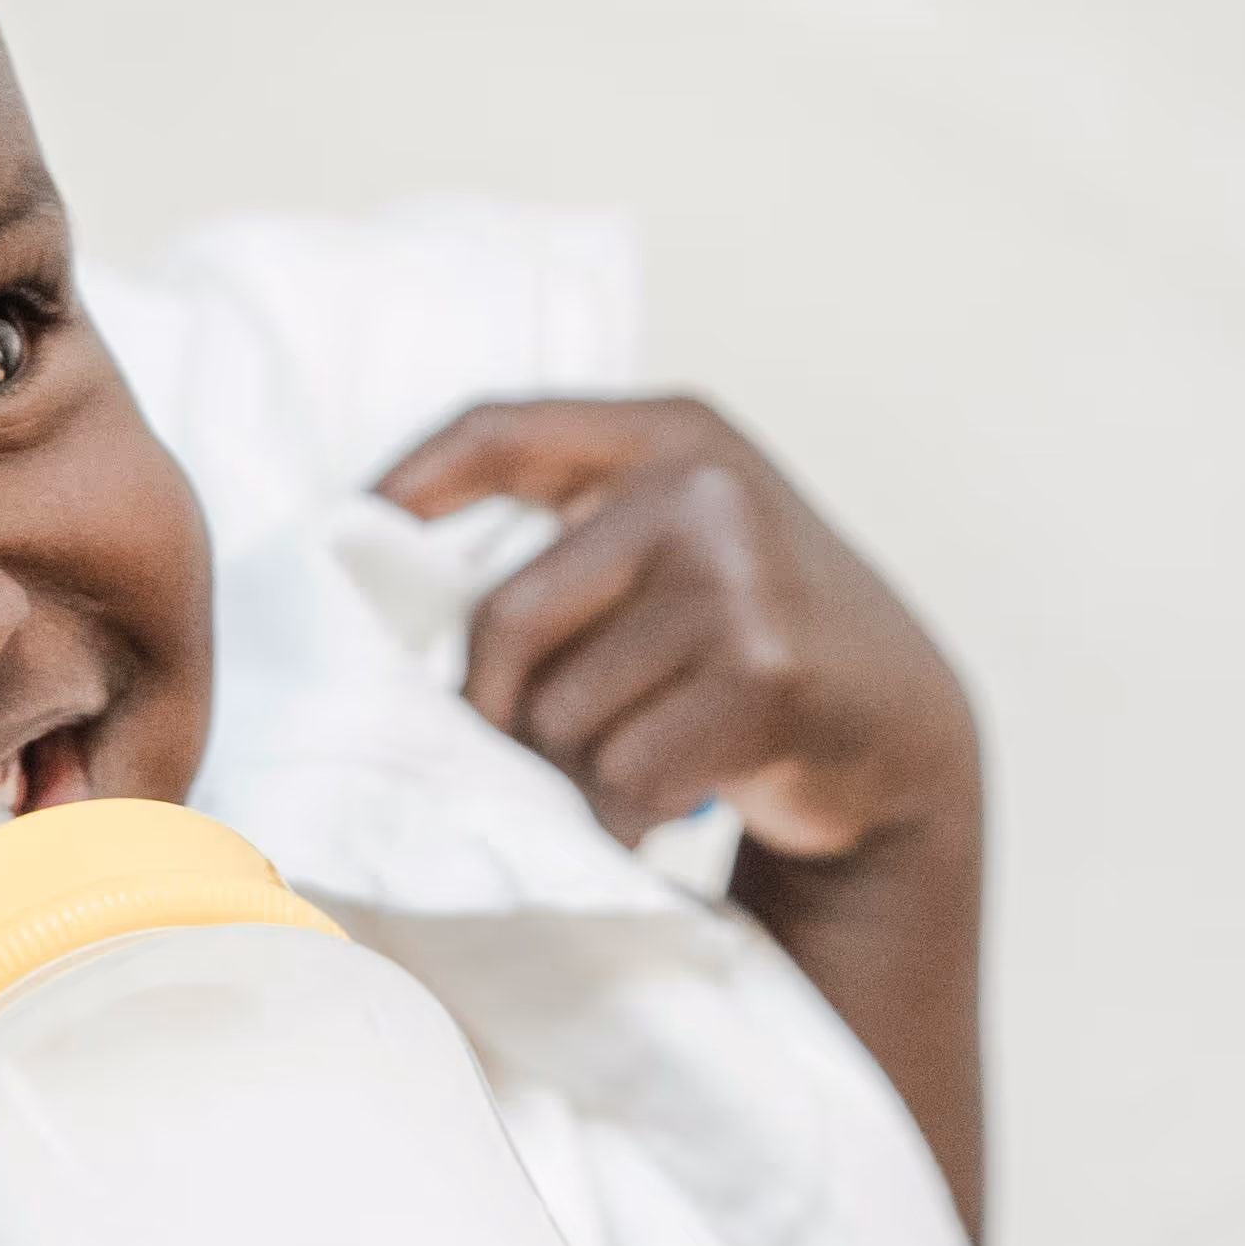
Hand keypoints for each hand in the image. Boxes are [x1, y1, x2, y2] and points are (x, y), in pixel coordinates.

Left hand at [376, 393, 988, 1238]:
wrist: (898, 728)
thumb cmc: (750, 646)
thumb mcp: (679, 551)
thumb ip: (573, 544)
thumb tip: (391, 606)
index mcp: (669, 437)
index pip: (500, 431)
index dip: (409, 484)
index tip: (346, 536)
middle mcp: (701, 490)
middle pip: (504, 621)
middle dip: (504, 710)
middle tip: (544, 749)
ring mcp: (738, 581)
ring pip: (562, 714)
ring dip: (582, 772)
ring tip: (642, 765)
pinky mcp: (764, 678)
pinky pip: (625, 773)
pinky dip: (632, 815)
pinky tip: (678, 800)